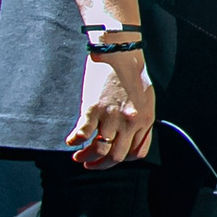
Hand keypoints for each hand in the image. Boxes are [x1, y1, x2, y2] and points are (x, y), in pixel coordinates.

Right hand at [66, 51, 155, 168]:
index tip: (111, 157)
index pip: (136, 153)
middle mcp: (130, 122)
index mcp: (145, 120)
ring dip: (86, 157)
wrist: (120, 52)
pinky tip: (71, 141)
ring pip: (98, 149)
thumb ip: (139, 120)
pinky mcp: (93, 108)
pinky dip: (74, 141)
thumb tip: (127, 137)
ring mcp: (111, 116)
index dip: (122, 159)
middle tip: (90, 164)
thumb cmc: (132, 73)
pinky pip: (82, 134)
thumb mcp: (146, 99)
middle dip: (101, 165)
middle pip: (116, 157)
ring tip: (78, 156)